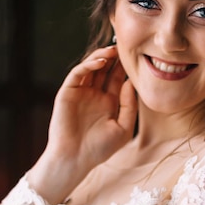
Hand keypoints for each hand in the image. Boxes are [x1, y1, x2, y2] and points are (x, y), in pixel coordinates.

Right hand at [27, 45, 137, 202]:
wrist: (76, 159)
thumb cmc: (99, 149)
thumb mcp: (123, 129)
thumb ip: (129, 106)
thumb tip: (131, 83)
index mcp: (108, 102)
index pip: (116, 78)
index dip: (124, 66)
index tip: (137, 55)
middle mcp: (94, 94)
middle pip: (104, 69)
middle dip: (113, 57)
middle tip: (124, 45)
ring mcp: (80, 92)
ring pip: (90, 67)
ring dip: (101, 57)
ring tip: (112, 50)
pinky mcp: (67, 92)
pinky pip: (78, 74)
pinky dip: (88, 65)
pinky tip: (100, 62)